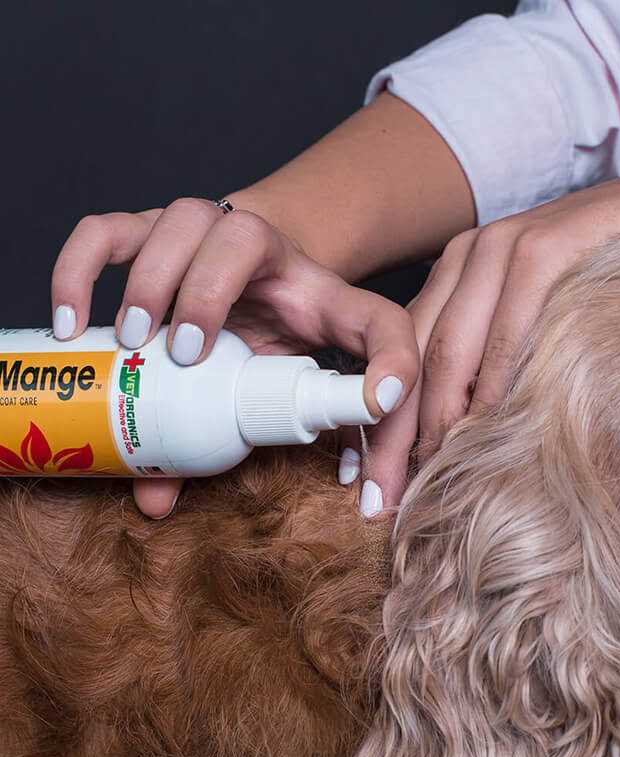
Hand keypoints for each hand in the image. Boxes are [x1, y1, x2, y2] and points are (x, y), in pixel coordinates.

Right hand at [51, 198, 418, 517]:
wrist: (254, 277)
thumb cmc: (292, 330)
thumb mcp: (320, 374)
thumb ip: (337, 437)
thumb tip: (359, 503)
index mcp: (322, 289)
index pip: (372, 314)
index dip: (381, 359)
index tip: (365, 406)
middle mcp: (259, 247)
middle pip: (238, 233)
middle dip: (207, 292)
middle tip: (186, 354)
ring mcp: (199, 234)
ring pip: (173, 222)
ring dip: (149, 280)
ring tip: (132, 343)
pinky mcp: (145, 235)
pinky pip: (105, 234)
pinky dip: (78, 272)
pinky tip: (69, 328)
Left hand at [365, 160, 619, 510]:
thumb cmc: (612, 279)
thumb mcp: (540, 321)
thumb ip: (497, 363)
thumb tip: (460, 442)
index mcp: (459, 273)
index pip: (403, 358)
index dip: (381, 425)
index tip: (367, 484)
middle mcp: (471, 255)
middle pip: (413, 357)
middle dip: (393, 434)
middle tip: (383, 498)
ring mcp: (507, 246)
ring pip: (450, 344)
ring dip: (436, 416)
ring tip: (428, 475)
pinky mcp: (550, 244)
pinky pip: (508, 325)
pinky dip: (494, 379)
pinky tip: (486, 425)